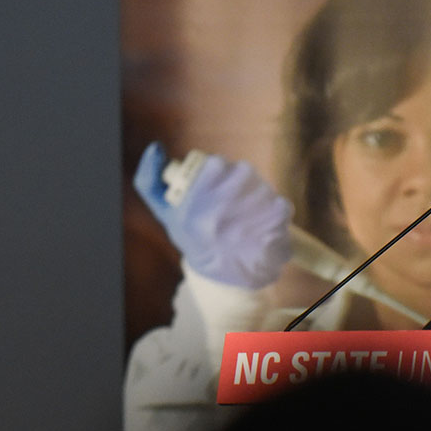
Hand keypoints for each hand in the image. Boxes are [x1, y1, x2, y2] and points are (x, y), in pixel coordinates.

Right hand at [134, 142, 292, 288]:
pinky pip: (280, 204)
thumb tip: (154, 149)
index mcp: (194, 205)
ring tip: (248, 213)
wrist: (224, 280)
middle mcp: (222, 213)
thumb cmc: (194, 240)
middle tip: (234, 198)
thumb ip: (150, 182)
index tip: (216, 184)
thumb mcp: (166, 215)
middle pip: (241, 173)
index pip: (215, 165)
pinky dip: (274, 209)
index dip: (217, 171)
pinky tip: (262, 223)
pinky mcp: (276, 232)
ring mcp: (252, 222)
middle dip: (238, 182)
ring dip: (257, 194)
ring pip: (261, 186)